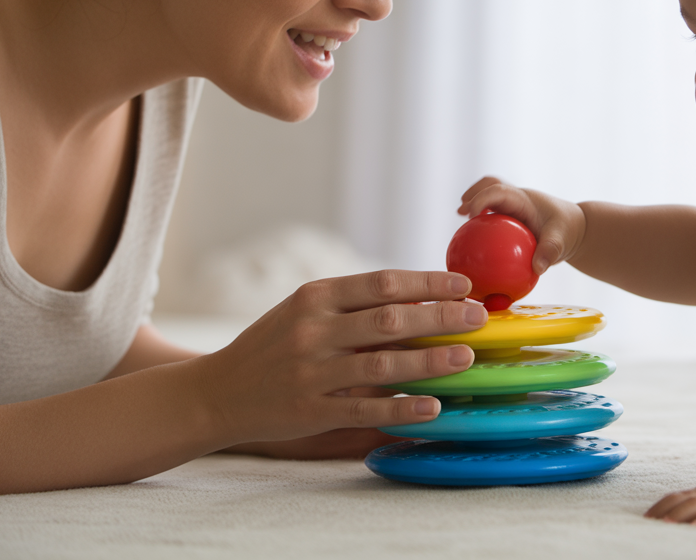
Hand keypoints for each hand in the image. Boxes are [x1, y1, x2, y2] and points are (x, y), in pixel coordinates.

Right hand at [192, 269, 487, 447]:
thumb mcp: (304, 311)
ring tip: (466, 357)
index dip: (427, 284)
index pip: (382, 283)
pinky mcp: (309, 411)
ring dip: (430, 360)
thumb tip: (419, 297)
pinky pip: (364, 409)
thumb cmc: (272, 346)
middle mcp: (313, 331)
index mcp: (315, 297)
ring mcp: (311, 372)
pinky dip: (401, 407)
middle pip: (390, 320)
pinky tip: (432, 406)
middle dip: (440, 317)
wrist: (216, 391)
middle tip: (479, 318)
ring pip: (383, 363)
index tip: (464, 286)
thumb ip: (353, 304)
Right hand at [458, 176, 585, 274]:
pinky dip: (481, 222)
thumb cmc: (568, 232)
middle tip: (461, 212)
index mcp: (524, 199)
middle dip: (473, 194)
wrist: (575, 228)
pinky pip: (492, 215)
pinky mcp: (511, 216)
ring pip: (488, 195)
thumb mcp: (561, 242)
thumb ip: (550, 252)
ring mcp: (513, 205)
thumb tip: (537, 268)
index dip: (481, 198)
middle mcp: (516, 198)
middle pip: (489, 185)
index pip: (498, 190)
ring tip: (461, 220)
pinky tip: (474, 244)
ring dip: (473, 203)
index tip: (470, 213)